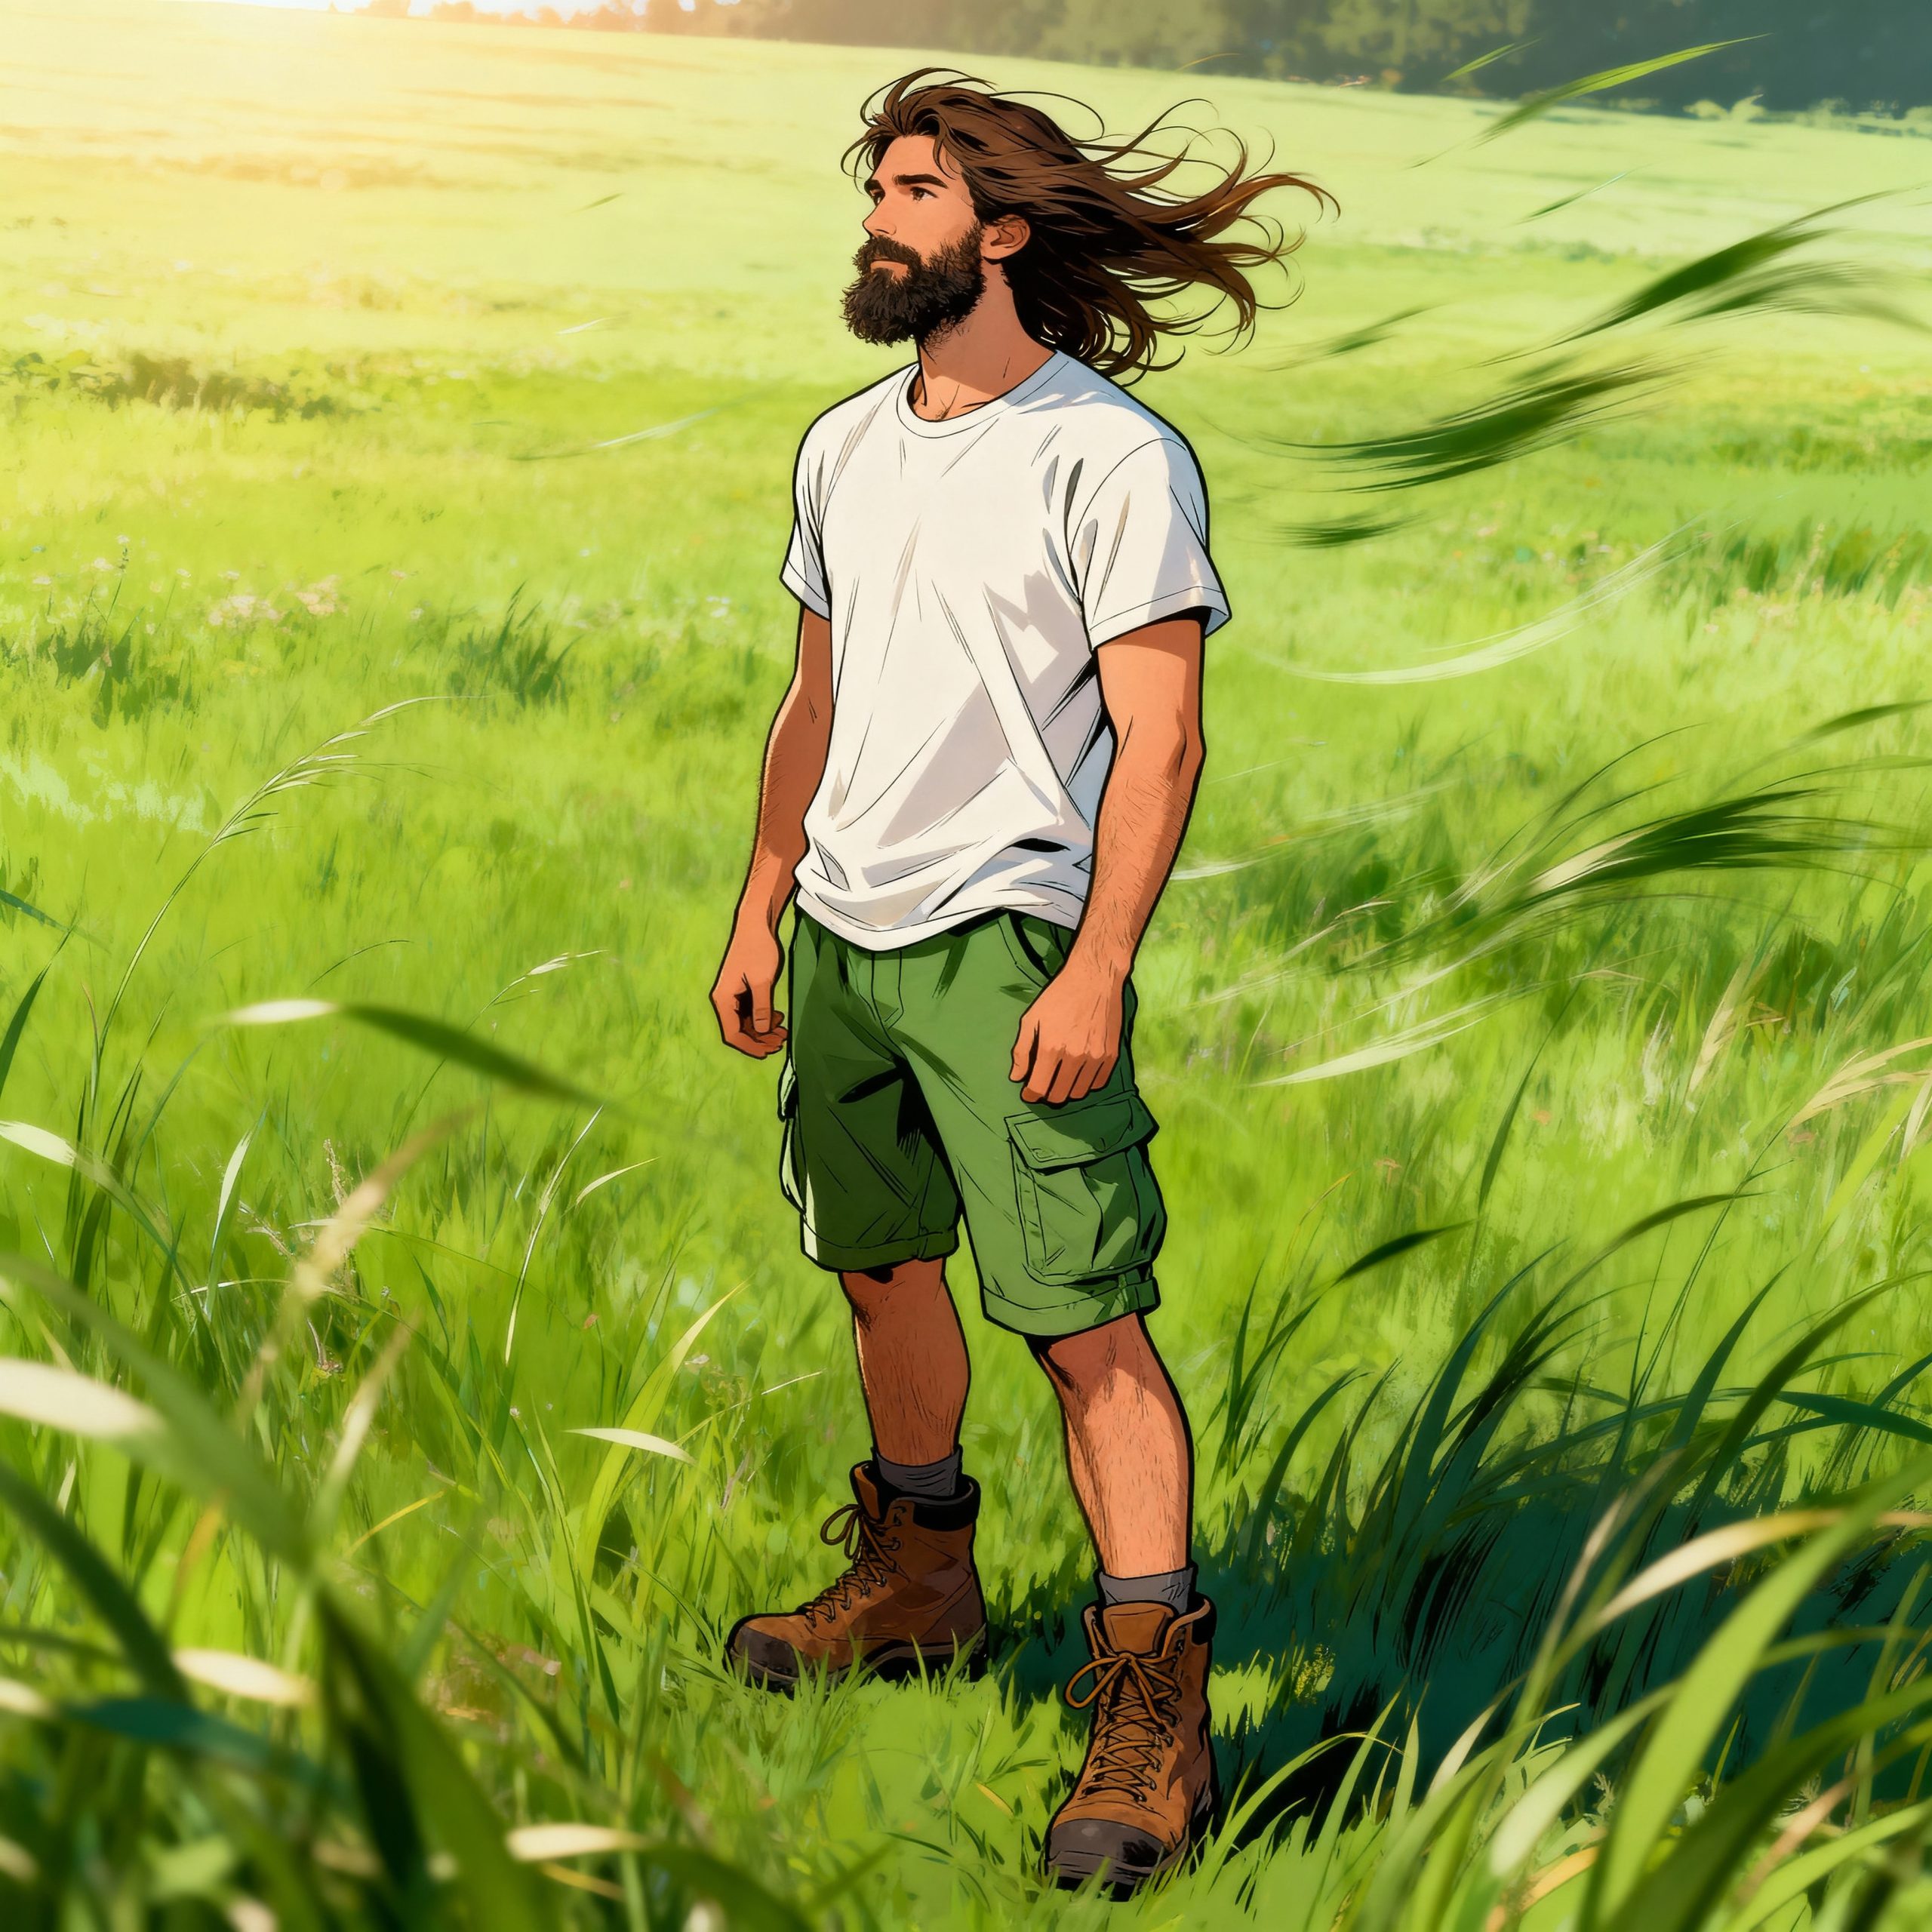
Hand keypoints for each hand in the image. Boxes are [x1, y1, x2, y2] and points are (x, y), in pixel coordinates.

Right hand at [711, 921, 788, 1058]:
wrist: (756, 924)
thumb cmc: (758, 949)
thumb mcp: (762, 981)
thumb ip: (761, 1008)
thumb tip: (761, 1032)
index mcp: (723, 999)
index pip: (732, 1034)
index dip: (750, 1046)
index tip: (768, 1052)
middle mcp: (724, 1000)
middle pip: (739, 1030)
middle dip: (760, 1039)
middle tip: (781, 1041)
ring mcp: (733, 995)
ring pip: (746, 1022)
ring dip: (763, 1030)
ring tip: (783, 1031)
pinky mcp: (742, 990)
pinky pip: (750, 1011)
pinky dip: (764, 1017)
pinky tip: (778, 1018)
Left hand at [1010, 961, 1123, 1104]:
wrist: (1095, 978)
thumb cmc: (1059, 996)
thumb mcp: (1032, 1018)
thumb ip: (1022, 1050)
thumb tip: (1017, 1077)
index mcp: (1051, 1048)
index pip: (1039, 1088)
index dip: (1031, 1095)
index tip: (1029, 1093)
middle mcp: (1074, 1057)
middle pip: (1059, 1095)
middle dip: (1048, 1095)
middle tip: (1045, 1085)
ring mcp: (1096, 1058)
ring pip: (1079, 1093)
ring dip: (1067, 1091)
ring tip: (1062, 1079)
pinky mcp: (1112, 1055)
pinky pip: (1098, 1083)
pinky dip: (1087, 1084)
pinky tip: (1080, 1074)